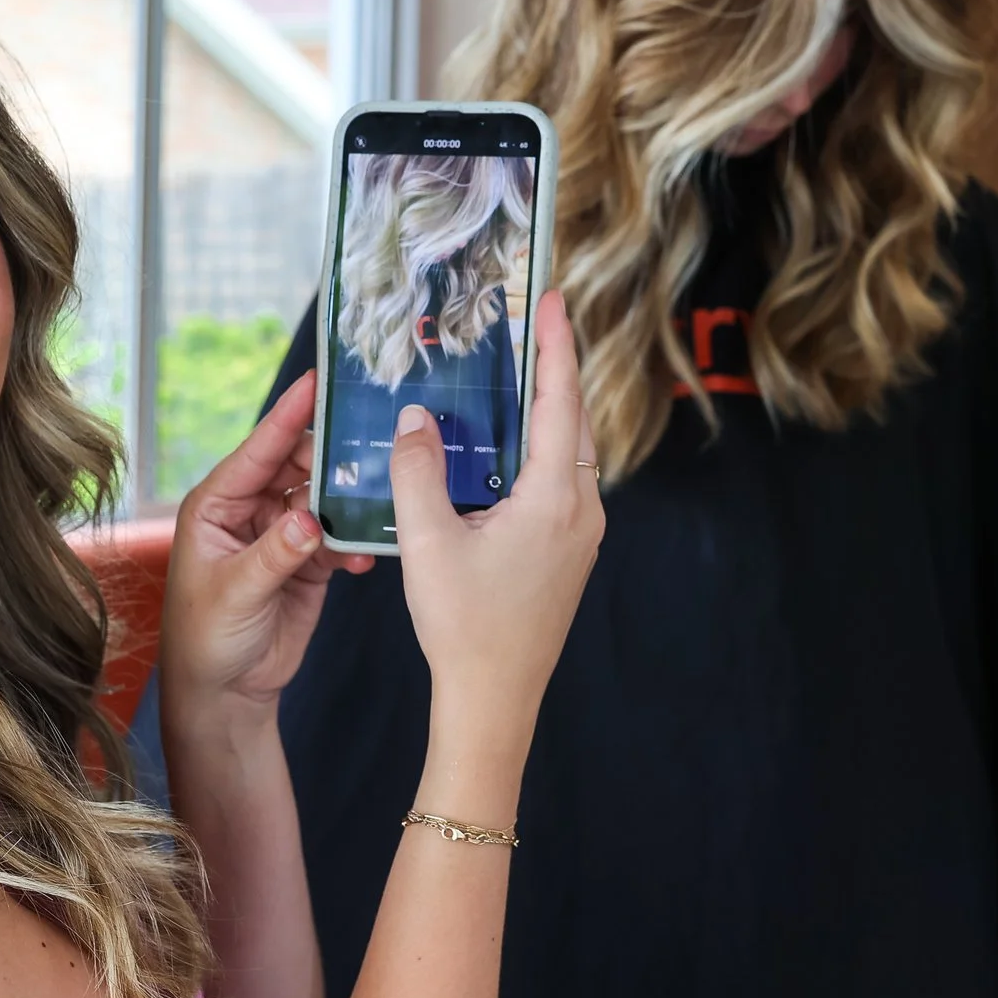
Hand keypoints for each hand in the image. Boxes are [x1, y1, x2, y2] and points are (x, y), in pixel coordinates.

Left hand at [160, 371, 375, 723]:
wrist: (226, 694)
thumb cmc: (206, 639)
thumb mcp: (235, 593)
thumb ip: (274, 555)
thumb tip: (309, 520)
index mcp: (217, 505)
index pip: (258, 451)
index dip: (287, 417)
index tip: (316, 383)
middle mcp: (250, 511)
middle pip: (299, 468)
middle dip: (331, 460)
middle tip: (368, 450)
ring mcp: (283, 534)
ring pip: (324, 499)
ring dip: (348, 501)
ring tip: (377, 499)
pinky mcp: (309, 562)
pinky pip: (340, 538)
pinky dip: (355, 544)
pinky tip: (365, 557)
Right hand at [391, 290, 603, 747]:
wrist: (493, 701)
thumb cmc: (463, 626)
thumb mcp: (428, 541)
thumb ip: (417, 471)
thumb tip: (415, 418)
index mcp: (556, 498)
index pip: (561, 401)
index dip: (555, 344)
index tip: (550, 297)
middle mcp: (581, 509)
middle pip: (574, 420)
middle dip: (556, 367)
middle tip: (534, 320)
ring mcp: (581, 533)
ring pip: (571, 452)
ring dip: (550, 409)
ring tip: (522, 370)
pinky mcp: (569, 551)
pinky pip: (563, 479)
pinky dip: (543, 446)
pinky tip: (510, 444)